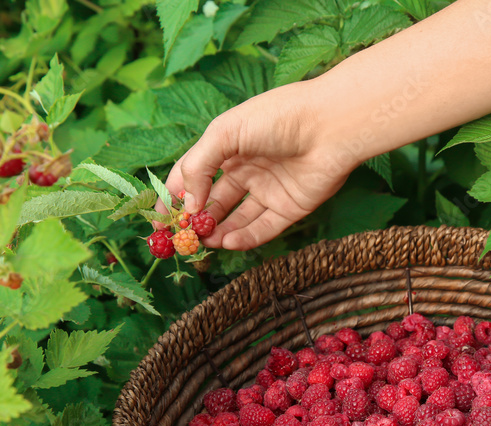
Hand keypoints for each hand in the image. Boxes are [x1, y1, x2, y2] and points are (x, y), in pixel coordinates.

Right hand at [155, 81, 357, 249]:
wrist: (330, 126)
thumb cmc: (277, 118)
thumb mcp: (225, 133)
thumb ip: (198, 167)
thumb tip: (186, 205)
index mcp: (228, 146)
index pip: (192, 174)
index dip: (174, 195)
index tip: (159, 218)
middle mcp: (247, 169)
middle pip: (214, 201)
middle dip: (195, 220)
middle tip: (180, 238)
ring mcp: (268, 189)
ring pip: (237, 218)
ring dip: (218, 231)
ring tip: (202, 242)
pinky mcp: (290, 207)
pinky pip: (263, 228)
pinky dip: (244, 237)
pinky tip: (227, 242)